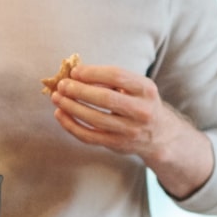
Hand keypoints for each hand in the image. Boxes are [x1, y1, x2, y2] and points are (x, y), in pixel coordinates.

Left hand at [48, 63, 196, 161]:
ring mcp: (130, 131)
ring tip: (57, 98)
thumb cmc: (140, 102)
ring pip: (94, 118)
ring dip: (71, 107)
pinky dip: (71, 125)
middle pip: (105, 98)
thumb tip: (76, 74)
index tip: (75, 71)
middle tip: (62, 85)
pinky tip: (60, 114)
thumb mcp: (135, 87)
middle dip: (79, 90)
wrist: (160, 134)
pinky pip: (89, 136)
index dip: (92, 73)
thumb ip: (111, 80)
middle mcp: (141, 111)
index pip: (117, 76)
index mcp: (146, 90)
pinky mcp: (117, 145)